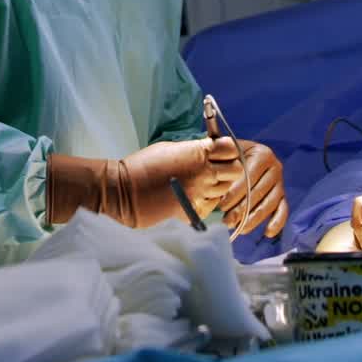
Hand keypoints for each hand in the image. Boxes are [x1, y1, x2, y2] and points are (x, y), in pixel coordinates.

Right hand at [122, 138, 245, 224]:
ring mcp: (201, 195)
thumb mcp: (171, 148)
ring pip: (225, 190)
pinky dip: (205, 202)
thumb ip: (194, 150)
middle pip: (236, 170)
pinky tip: (191, 197)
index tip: (219, 151)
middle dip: (228, 169)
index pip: (231, 148)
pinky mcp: (195, 213)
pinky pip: (211, 206)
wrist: (125, 191)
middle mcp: (204, 173)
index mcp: (198, 153)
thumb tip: (208, 151)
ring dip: (216, 186)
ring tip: (198, 184)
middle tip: (213, 169)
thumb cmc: (144, 164)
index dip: (227, 149)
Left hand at [212, 140, 288, 238]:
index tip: (222, 205)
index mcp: (262, 154)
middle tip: (227, 221)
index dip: (235, 193)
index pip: (249, 176)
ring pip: (269, 204)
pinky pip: (283, 211)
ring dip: (253, 219)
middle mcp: (275, 168)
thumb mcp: (229, 152)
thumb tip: (214, 167)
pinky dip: (277, 223)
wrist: (245, 156)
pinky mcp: (283, 196)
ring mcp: (280, 183)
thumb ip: (223, 159)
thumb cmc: (233, 156)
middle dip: (241, 209)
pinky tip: (267, 233)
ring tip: (239, 229)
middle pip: (258, 192)